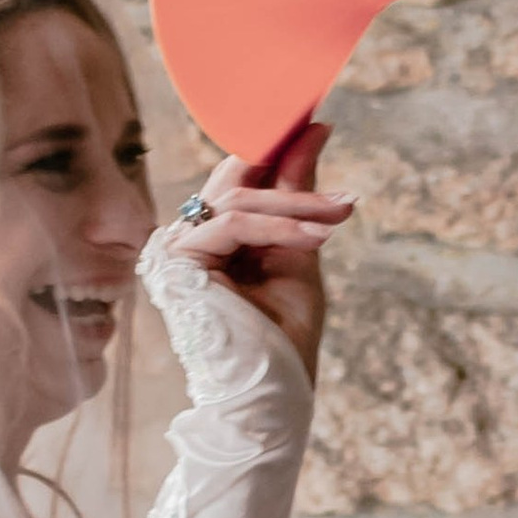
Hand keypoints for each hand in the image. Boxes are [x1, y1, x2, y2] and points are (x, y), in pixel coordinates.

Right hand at [172, 125, 348, 379]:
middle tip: (329, 148)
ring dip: (298, 204)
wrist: (271, 394)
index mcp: (211, 235)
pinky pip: (234, 223)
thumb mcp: (300, 249)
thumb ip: (297, 191)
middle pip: (235, 179)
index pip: (239, 176)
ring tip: (341, 214)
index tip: (317, 122)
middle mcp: (187, 238)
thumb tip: (313, 128)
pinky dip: (281, 226)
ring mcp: (176, 250)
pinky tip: (317, 236)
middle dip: (288, 165)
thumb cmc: (284, 335)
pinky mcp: (179, 263)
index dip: (274, 145)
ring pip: (240, 199)